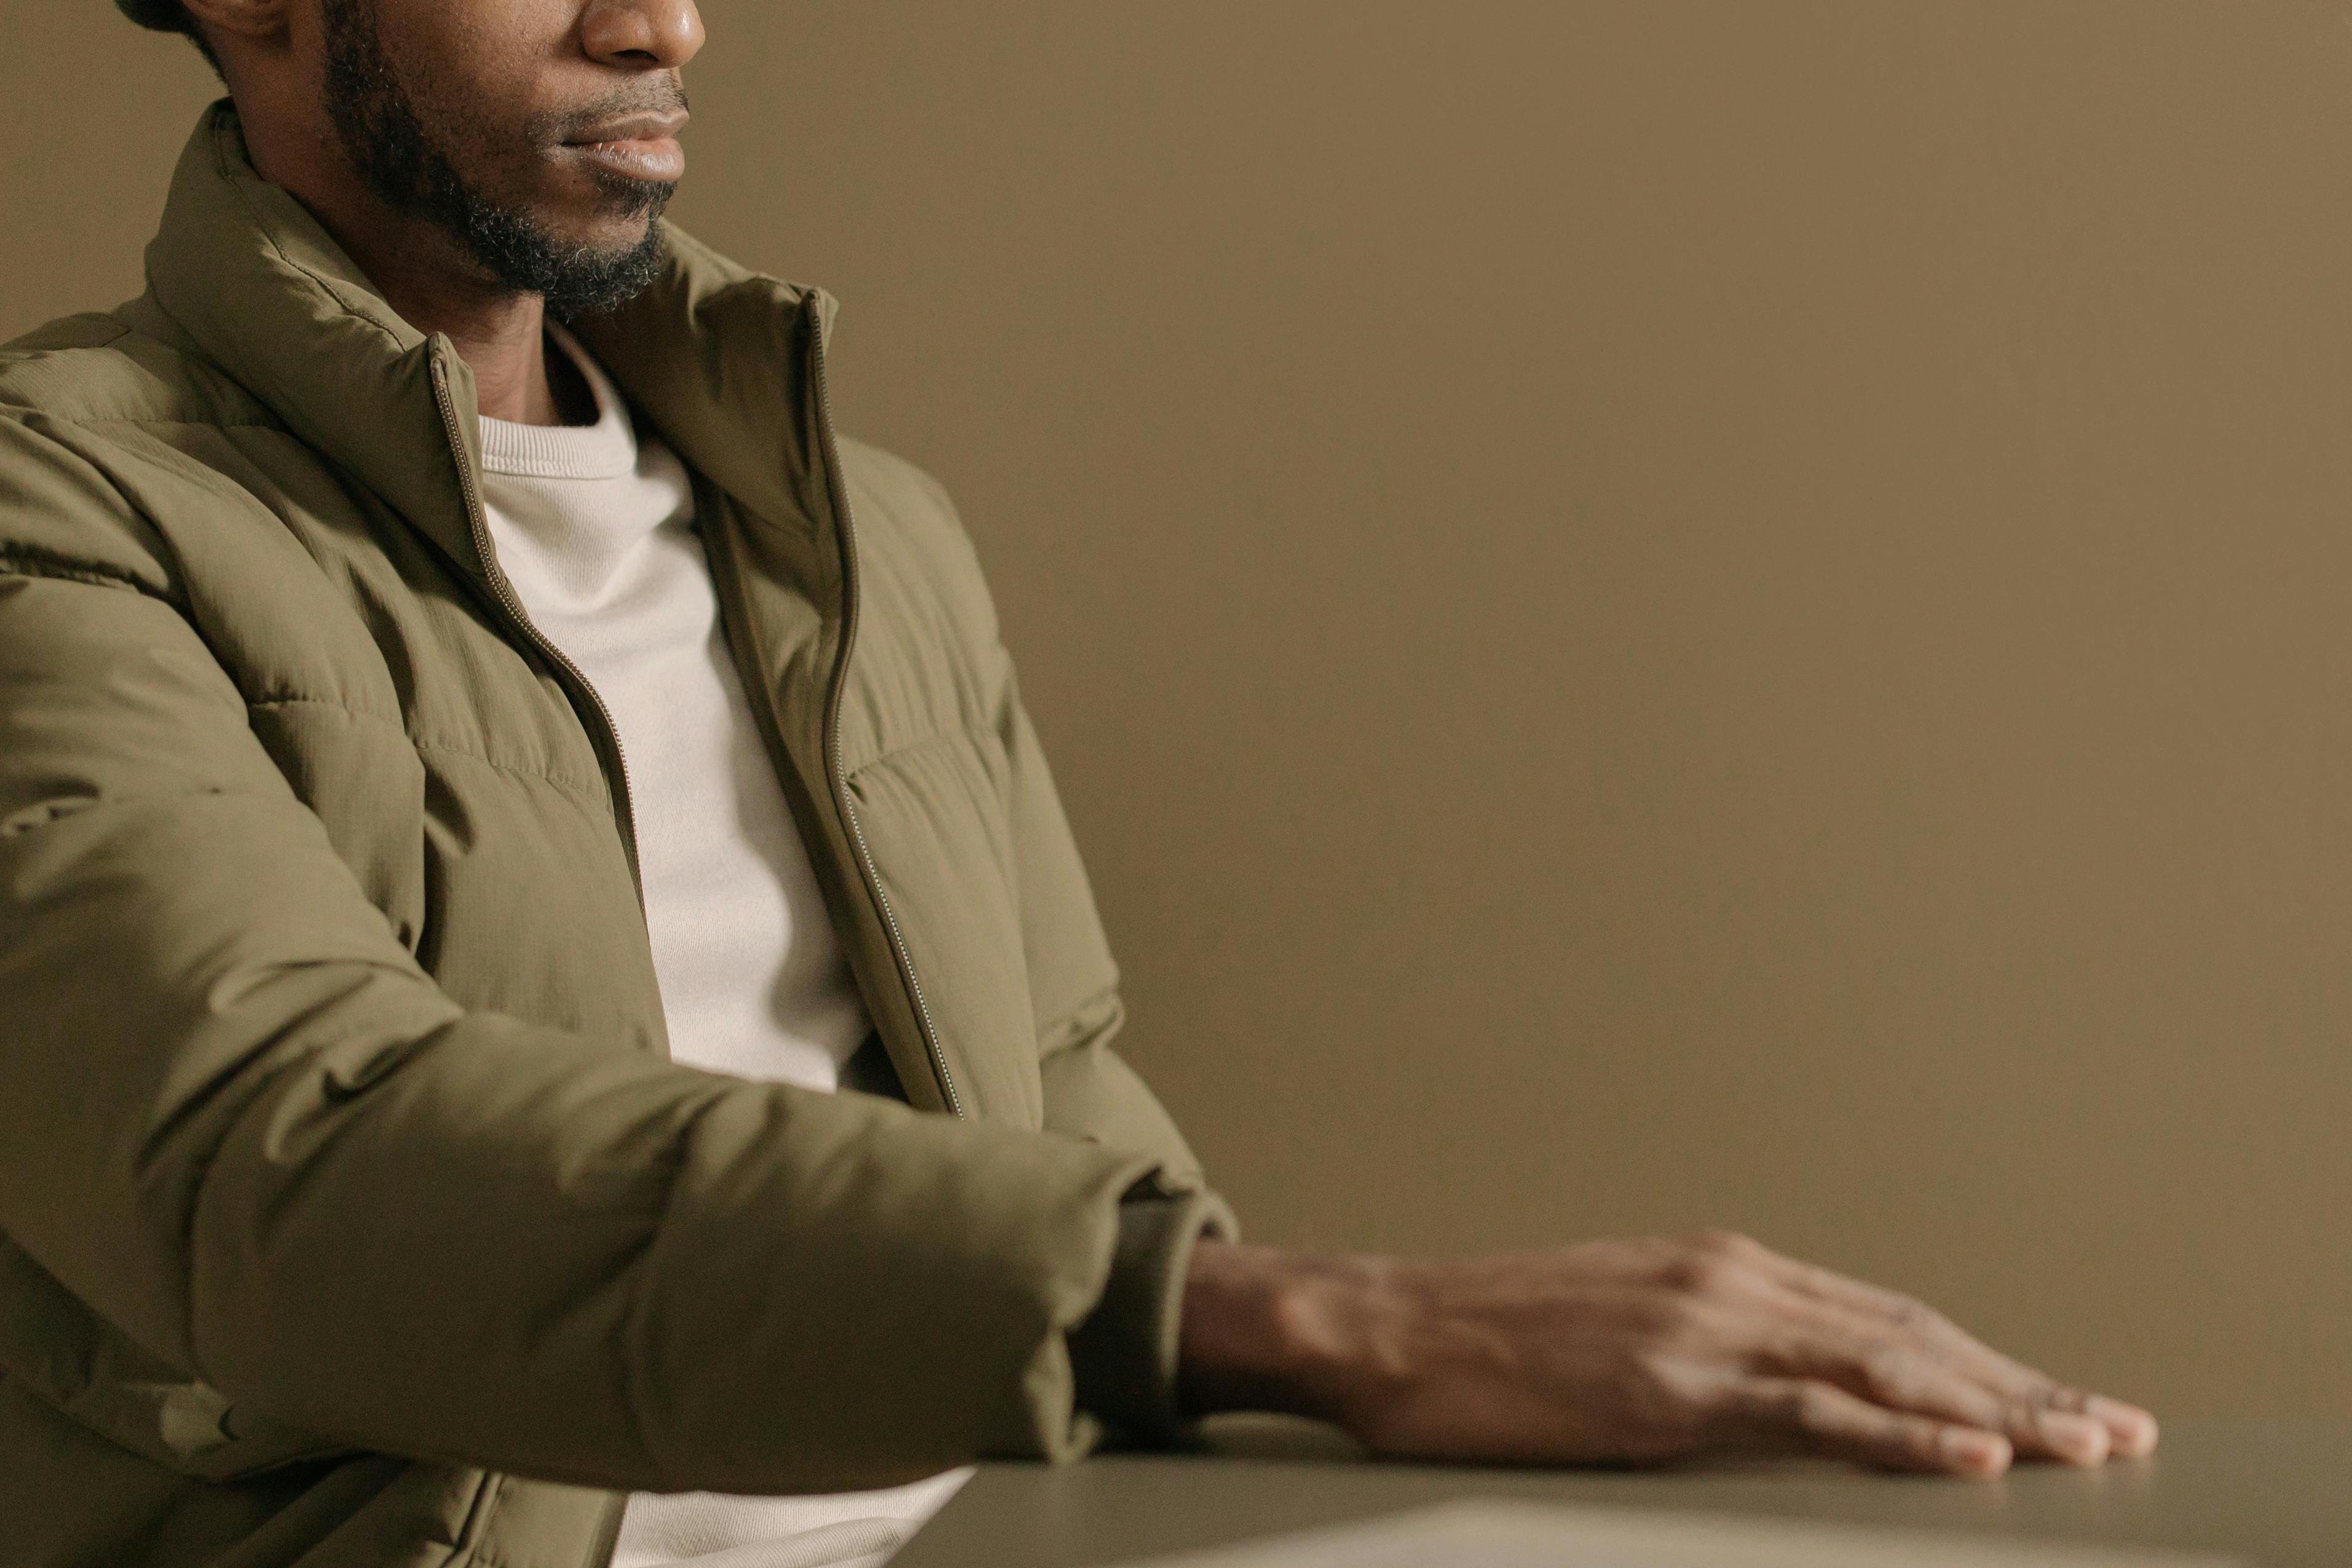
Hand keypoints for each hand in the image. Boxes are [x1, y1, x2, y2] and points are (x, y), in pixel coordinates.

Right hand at [1175, 1231, 2157, 1476]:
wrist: (1384, 1326)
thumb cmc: (1485, 1338)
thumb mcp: (1614, 1324)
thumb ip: (1704, 1342)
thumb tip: (1774, 1386)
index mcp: (1721, 1268)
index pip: (1886, 1319)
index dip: (1984, 1362)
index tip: (2059, 1397)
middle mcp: (1732, 1280)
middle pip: (1913, 1337)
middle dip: (2026, 1384)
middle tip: (2121, 1428)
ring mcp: (1704, 1327)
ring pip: (1889, 1369)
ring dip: (2001, 1410)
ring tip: (2087, 1443)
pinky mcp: (1671, 1385)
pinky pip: (1815, 1412)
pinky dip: (1908, 1435)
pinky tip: (1976, 1456)